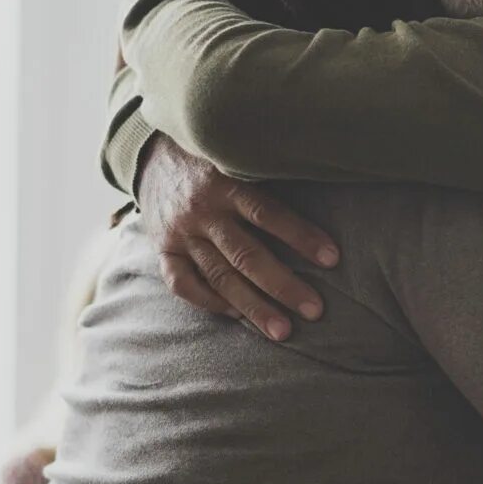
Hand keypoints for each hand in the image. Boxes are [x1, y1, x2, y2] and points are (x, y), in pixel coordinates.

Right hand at [137, 134, 340, 340]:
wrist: (149, 152)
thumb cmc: (214, 155)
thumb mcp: (237, 153)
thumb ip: (268, 171)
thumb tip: (322, 180)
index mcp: (225, 182)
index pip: (267, 214)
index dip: (301, 236)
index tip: (333, 259)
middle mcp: (202, 211)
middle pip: (246, 256)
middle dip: (283, 286)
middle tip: (315, 310)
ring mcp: (180, 233)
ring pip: (219, 277)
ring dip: (252, 307)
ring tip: (283, 331)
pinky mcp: (163, 249)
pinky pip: (182, 284)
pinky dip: (209, 302)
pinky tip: (237, 315)